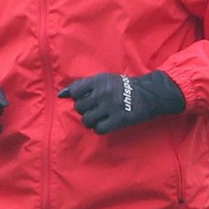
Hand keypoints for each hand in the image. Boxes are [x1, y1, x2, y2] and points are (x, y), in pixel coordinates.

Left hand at [59, 71, 184, 134]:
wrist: (148, 94)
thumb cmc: (122, 87)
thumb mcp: (104, 79)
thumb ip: (83, 85)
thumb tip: (61, 94)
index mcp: (98, 81)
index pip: (74, 91)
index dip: (78, 97)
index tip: (86, 98)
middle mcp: (103, 93)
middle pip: (79, 107)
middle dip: (85, 109)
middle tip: (96, 108)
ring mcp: (110, 107)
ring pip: (86, 120)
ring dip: (91, 121)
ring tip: (100, 117)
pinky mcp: (118, 120)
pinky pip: (98, 129)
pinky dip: (100, 128)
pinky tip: (106, 123)